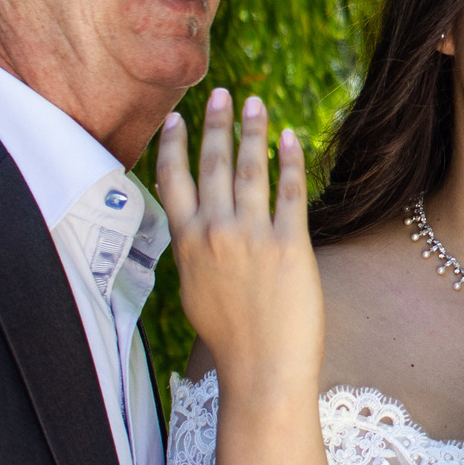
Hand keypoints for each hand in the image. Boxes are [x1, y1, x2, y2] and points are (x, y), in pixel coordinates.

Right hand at [157, 89, 322, 397]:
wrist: (262, 370)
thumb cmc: (231, 342)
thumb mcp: (196, 294)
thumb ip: (195, 257)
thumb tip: (195, 236)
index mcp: (186, 245)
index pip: (172, 182)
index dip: (173, 146)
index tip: (175, 118)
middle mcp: (214, 233)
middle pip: (212, 165)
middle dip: (217, 125)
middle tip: (223, 93)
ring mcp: (251, 236)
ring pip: (249, 170)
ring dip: (253, 131)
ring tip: (256, 102)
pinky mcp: (289, 244)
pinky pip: (289, 191)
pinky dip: (289, 160)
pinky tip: (291, 137)